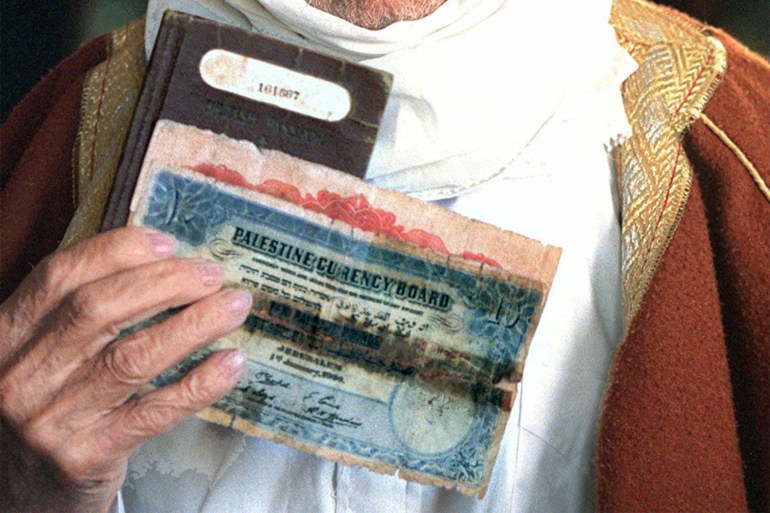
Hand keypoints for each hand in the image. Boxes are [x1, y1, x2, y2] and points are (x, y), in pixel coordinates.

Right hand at [0, 227, 250, 512]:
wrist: (22, 494)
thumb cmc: (49, 410)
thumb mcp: (43, 357)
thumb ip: (81, 316)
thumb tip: (166, 266)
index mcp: (8, 335)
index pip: (61, 276)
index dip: (119, 251)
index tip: (169, 243)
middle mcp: (21, 374)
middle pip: (100, 308)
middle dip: (167, 282)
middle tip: (213, 275)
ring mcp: (51, 418)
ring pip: (133, 356)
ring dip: (194, 325)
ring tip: (234, 307)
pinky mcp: (86, 455)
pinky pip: (154, 410)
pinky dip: (199, 383)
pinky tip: (230, 363)